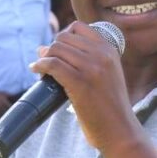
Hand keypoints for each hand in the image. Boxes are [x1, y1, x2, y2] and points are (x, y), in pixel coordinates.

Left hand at [30, 21, 138, 153]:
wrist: (120, 130)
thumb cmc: (109, 106)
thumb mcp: (108, 74)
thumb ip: (90, 59)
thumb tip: (47, 48)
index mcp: (110, 50)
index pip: (78, 27)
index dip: (63, 36)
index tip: (58, 49)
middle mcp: (102, 55)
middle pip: (64, 38)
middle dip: (51, 48)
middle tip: (45, 61)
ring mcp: (91, 68)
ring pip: (56, 50)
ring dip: (44, 58)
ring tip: (40, 68)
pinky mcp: (80, 83)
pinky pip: (53, 64)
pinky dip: (40, 65)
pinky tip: (36, 70)